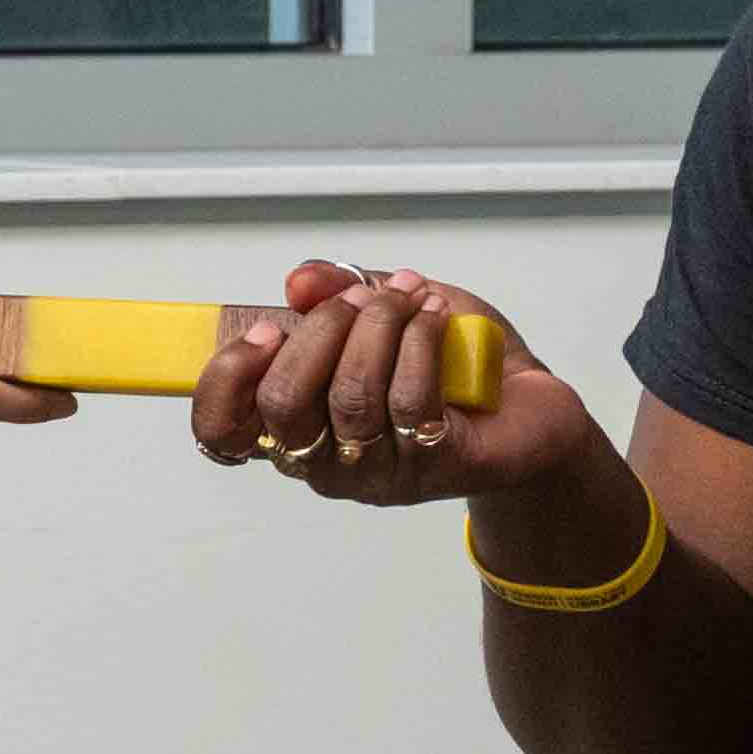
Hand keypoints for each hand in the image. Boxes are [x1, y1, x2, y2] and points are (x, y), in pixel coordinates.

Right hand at [188, 263, 605, 518]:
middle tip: (359, 299)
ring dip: (379, 327)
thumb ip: (336, 293)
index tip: (265, 329)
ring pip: (350, 398)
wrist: (529, 407)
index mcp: (297, 425)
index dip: (226, 380)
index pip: (222, 431)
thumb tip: (300, 282)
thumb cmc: (451, 364)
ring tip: (407, 296)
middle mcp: (326, 461)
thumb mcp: (387, 312)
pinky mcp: (430, 466)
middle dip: (319, 331)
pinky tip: (436, 316)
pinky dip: (420, 340)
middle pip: (283, 407)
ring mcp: (377, 471)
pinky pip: (410, 400)